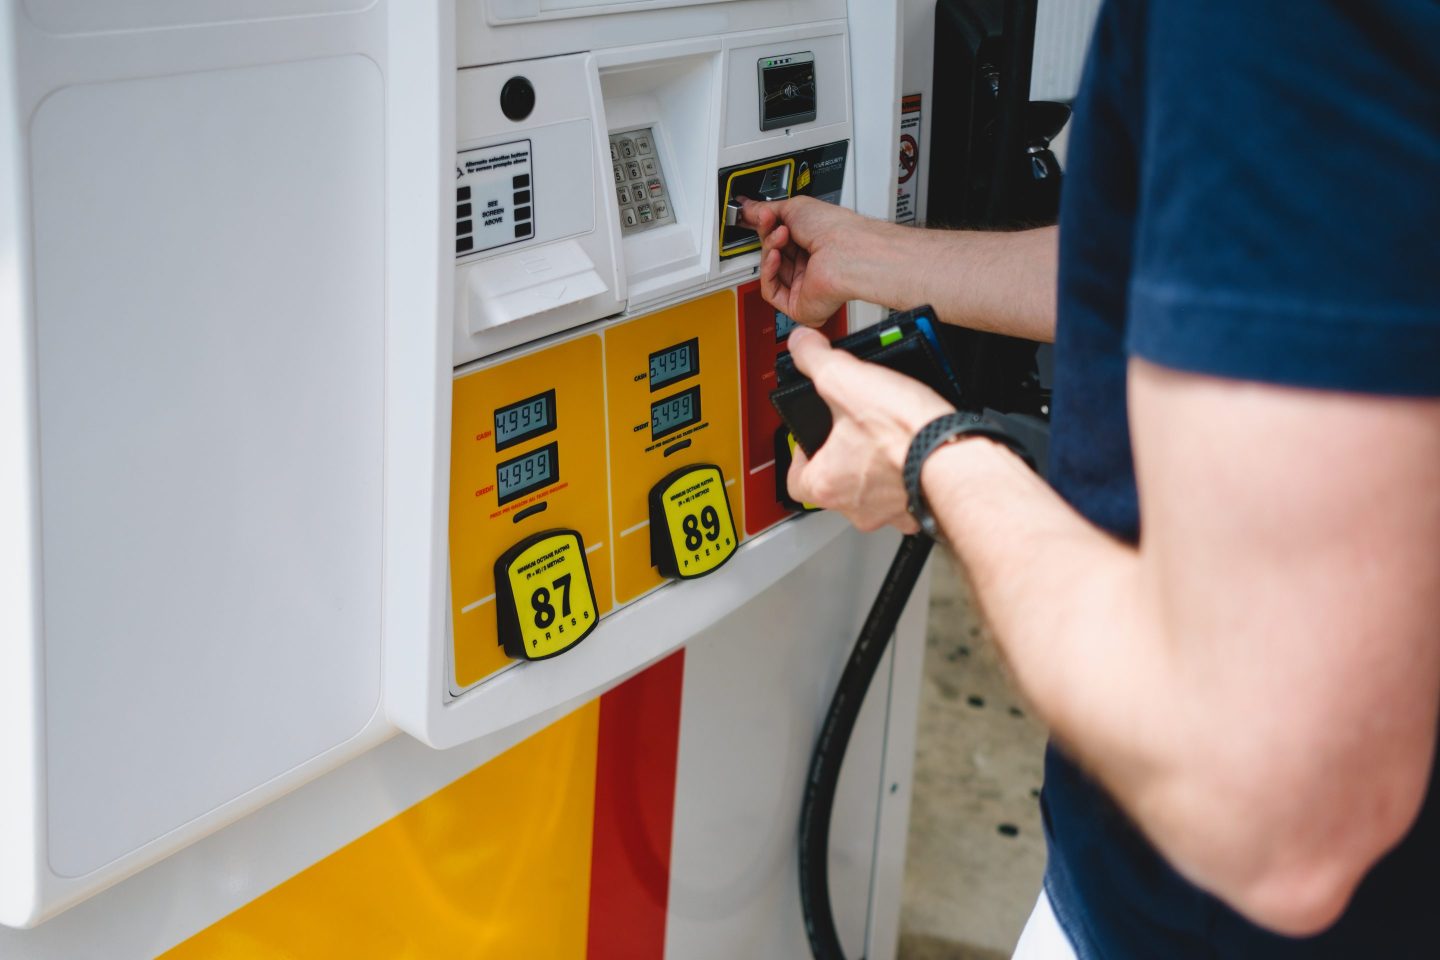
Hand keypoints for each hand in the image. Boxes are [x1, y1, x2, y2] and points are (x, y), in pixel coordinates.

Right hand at [740, 196, 877, 326]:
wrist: (845, 249)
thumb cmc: (834, 229)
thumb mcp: (793, 208)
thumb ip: (765, 211)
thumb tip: (746, 209)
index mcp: (814, 244)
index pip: (780, 239)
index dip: (765, 228)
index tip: (753, 217)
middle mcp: (811, 266)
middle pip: (773, 254)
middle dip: (768, 235)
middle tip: (768, 220)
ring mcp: (805, 286)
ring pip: (770, 271)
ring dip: (770, 249)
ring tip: (780, 235)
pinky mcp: (799, 306)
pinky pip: (771, 291)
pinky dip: (768, 271)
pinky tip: (775, 256)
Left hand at [784, 327, 955, 532]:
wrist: (956, 455)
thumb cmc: (902, 432)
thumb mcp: (845, 379)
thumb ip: (814, 359)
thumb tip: (800, 344)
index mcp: (827, 483)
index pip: (796, 481)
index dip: (801, 454)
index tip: (811, 436)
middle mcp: (855, 507)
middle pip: (837, 484)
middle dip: (845, 455)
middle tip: (857, 429)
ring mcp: (889, 513)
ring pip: (874, 492)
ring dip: (878, 466)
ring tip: (889, 435)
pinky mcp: (919, 509)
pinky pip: (907, 494)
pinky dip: (909, 474)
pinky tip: (916, 447)